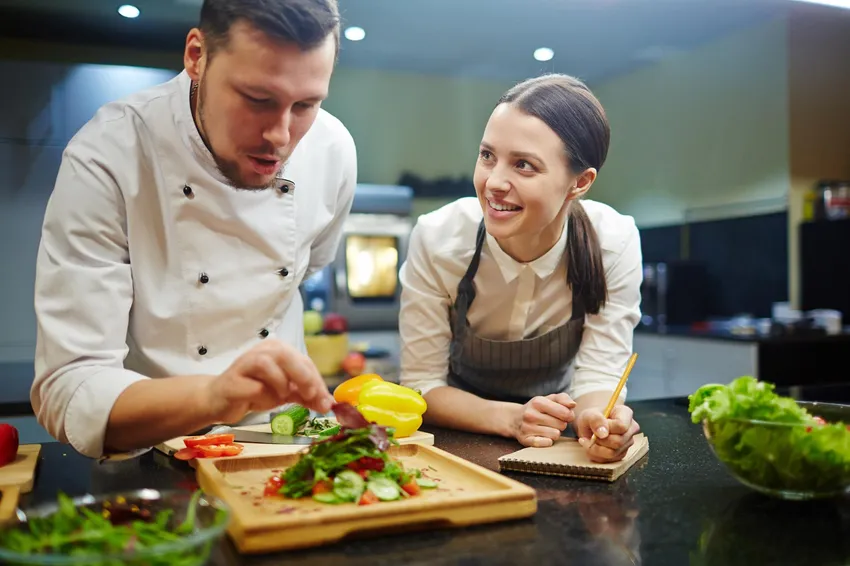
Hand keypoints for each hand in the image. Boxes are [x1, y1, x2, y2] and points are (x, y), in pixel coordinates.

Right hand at [204, 339, 333, 423]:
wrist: (221, 400)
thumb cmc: (254, 391)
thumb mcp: (286, 392)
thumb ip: (306, 396)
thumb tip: (329, 404)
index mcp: (278, 349)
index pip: (304, 361)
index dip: (317, 381)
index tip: (327, 401)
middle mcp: (262, 351)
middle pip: (286, 355)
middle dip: (303, 376)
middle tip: (310, 396)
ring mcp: (245, 363)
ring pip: (267, 365)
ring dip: (280, 384)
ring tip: (281, 397)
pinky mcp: (232, 380)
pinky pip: (253, 387)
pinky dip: (262, 396)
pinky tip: (258, 400)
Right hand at [513, 393, 576, 447]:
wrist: (514, 419)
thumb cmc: (537, 409)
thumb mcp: (549, 399)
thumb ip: (563, 398)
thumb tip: (573, 405)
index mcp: (537, 402)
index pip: (565, 412)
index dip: (569, 415)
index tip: (564, 415)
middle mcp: (530, 415)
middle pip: (561, 425)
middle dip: (561, 424)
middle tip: (554, 422)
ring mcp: (527, 428)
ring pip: (555, 435)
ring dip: (555, 433)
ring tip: (548, 428)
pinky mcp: (525, 440)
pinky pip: (546, 443)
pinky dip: (548, 441)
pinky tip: (543, 436)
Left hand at [575, 405, 639, 462]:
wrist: (590, 425)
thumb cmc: (591, 417)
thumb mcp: (589, 414)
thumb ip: (596, 420)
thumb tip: (603, 434)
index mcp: (626, 414)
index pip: (621, 426)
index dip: (607, 429)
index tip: (595, 428)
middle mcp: (631, 429)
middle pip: (618, 442)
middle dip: (599, 441)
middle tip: (589, 436)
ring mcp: (627, 443)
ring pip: (613, 453)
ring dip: (595, 449)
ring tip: (587, 441)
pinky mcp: (621, 454)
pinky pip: (608, 460)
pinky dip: (596, 455)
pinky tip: (592, 446)